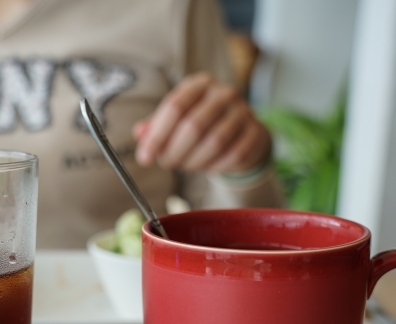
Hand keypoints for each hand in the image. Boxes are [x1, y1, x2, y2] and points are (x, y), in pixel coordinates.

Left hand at [133, 72, 270, 173]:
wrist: (242, 132)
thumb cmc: (203, 125)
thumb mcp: (177, 120)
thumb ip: (157, 126)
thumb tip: (139, 134)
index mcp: (200, 84)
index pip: (174, 107)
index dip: (156, 135)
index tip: (144, 157)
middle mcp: (224, 93)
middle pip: (193, 126)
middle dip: (174, 151)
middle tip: (165, 163)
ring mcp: (243, 112)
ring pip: (213, 143)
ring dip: (193, 161)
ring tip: (184, 165)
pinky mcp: (256, 133)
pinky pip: (231, 156)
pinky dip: (214, 166)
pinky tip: (207, 166)